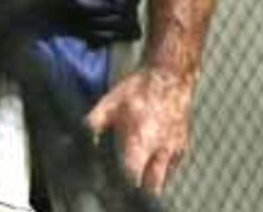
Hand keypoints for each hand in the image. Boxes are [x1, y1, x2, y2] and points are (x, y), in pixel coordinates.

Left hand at [85, 64, 194, 194]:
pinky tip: (150, 160)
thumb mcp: (110, 103)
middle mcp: (160, 150)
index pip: (132, 179)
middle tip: (127, 181)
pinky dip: (161, 171)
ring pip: (162, 181)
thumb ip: (93, 124)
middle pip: (151, 188)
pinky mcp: (183, 146)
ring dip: (150, 182)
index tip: (115, 182)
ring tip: (138, 170)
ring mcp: (174, 149)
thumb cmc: (140, 87)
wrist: (170, 73)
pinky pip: (171, 169)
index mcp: (141, 141)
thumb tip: (80, 141)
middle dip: (138, 189)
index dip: (122, 186)